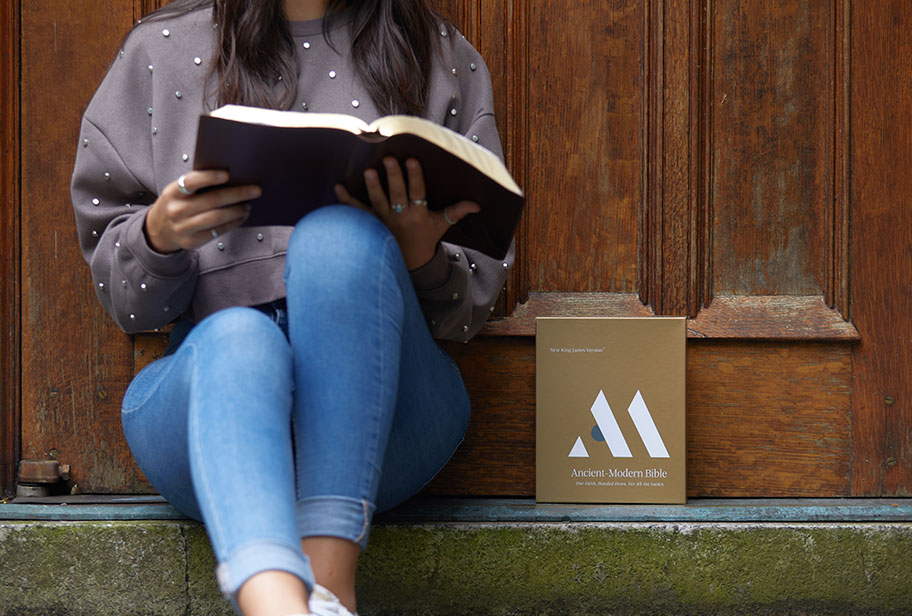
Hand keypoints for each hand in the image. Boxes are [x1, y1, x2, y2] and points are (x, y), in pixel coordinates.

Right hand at [144, 170, 259, 253]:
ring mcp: (185, 227)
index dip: (209, 177)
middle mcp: (177, 210)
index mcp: (173, 193)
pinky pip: (219, 231)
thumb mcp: (177, 191)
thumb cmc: (175, 205)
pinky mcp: (194, 241)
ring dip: (238, 210)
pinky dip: (234, 223)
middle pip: (212, 201)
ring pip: (218, 217)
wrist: (159, 230)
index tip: (227, 174)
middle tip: (255, 190)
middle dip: (237, 194)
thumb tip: (229, 177)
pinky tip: (241, 216)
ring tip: (248, 205)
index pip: (191, 182)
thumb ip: (196, 185)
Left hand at [334, 157, 478, 269]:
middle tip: (387, 159)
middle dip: (392, 177)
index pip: (417, 192)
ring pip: (377, 203)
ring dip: (372, 188)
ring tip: (367, 171)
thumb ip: (457, 211)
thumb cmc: (425, 238)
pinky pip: (358, 212)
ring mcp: (384, 221)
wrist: (409, 264)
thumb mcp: (442, 225)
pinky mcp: (371, 225)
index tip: (411, 160)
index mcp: (418, 214)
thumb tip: (477, 204)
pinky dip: (347, 201)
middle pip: (396, 195)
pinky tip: (338, 187)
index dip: (414, 177)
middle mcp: (400, 217)